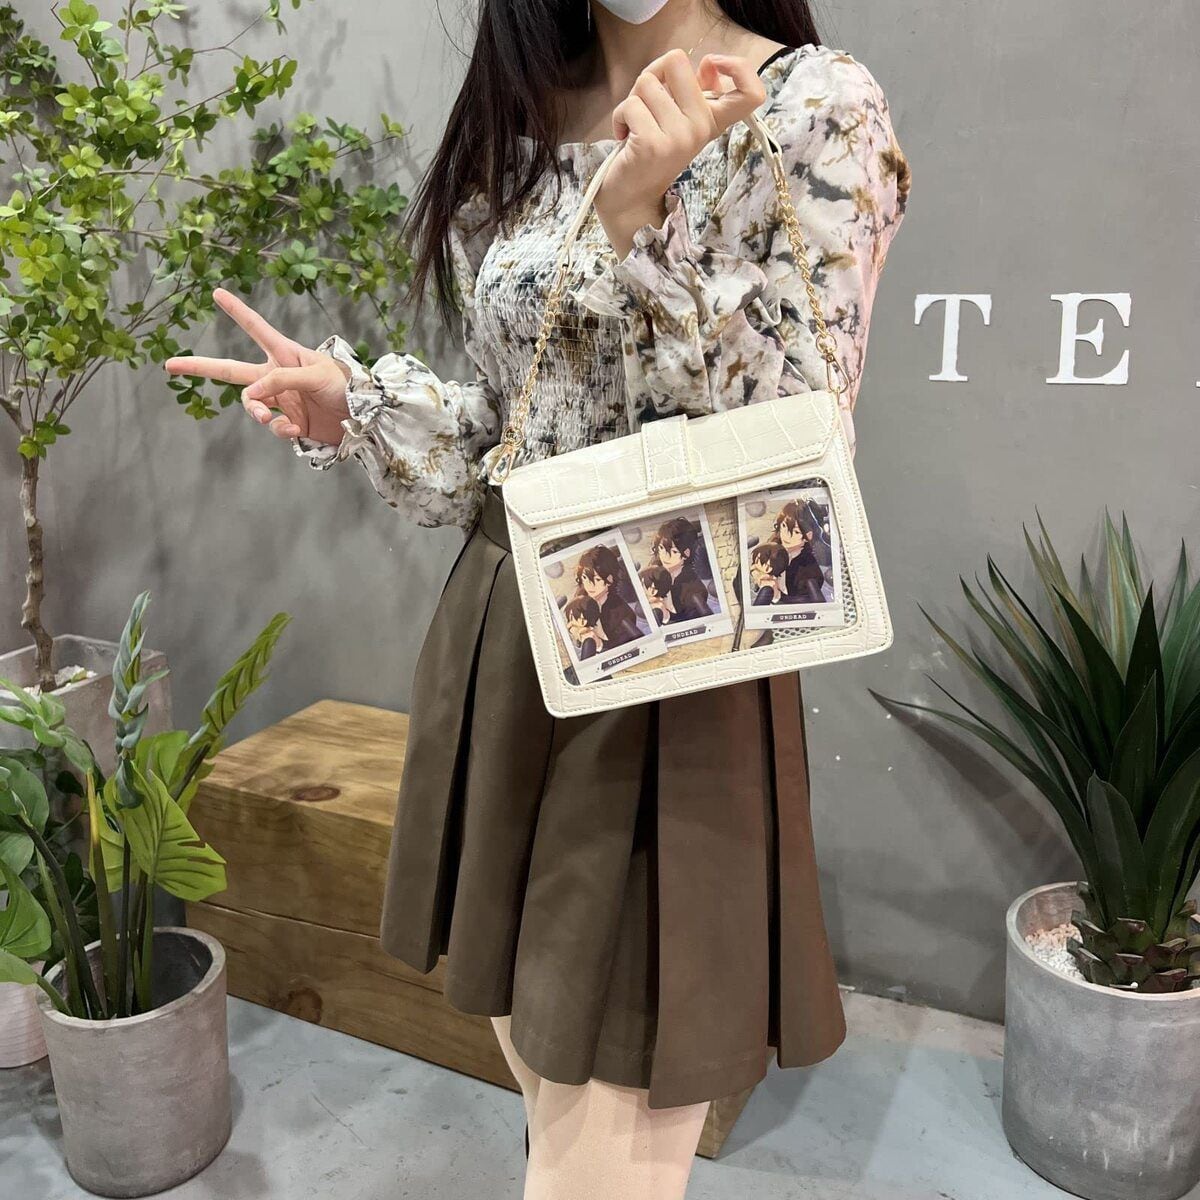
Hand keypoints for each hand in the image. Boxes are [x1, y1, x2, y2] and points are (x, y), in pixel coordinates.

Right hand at [164, 288, 352, 445]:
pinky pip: (273, 427)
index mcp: (285, 355)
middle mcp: (278, 376)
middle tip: (170, 364)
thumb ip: (282, 379)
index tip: (217, 292)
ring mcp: (282, 400)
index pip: (257, 329)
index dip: (237, 311)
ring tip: (272, 419)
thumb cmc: (347, 387)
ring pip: (252, 405)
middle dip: (200, 367)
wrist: (365, 420)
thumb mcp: (316, 376)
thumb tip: (252, 393)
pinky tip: (295, 430)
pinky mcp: (289, 423)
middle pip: (231, 370)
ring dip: (258, 412)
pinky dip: (280, 430)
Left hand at [594, 50, 766, 258]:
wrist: (631, 199)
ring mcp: (679, 137)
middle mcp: (702, 128)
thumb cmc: (651, 152)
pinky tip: (624, 137)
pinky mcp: (652, 144)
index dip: (740, 67)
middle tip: (649, 103)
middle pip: (676, 60)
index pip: (752, 94)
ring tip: (636, 126)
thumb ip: (693, 90)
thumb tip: (707, 64)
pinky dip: (620, 117)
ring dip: (633, 100)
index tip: (711, 65)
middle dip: (654, 75)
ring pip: (646, 82)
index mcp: (712, 121)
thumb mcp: (679, 119)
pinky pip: (630, 105)